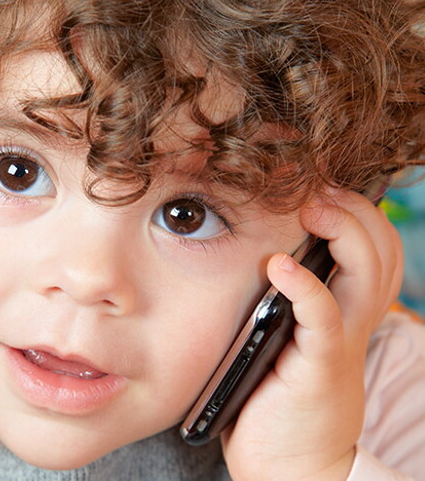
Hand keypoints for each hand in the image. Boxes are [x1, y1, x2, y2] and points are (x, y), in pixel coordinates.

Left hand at [221, 189, 403, 480]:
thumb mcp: (287, 336)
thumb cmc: (277, 395)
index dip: (357, 209)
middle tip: (316, 186)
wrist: (289, 464)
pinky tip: (282, 266)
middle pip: (380, 248)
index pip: (375, 246)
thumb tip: (255, 251)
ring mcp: (341, 341)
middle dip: (354, 208)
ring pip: (365, 270)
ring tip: (311, 206)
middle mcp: (354, 320)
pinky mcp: (320, 365)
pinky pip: (323, 316)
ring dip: (342, 229)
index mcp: (346, 310)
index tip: (320, 184)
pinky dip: (308, 287)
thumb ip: (284, 298)